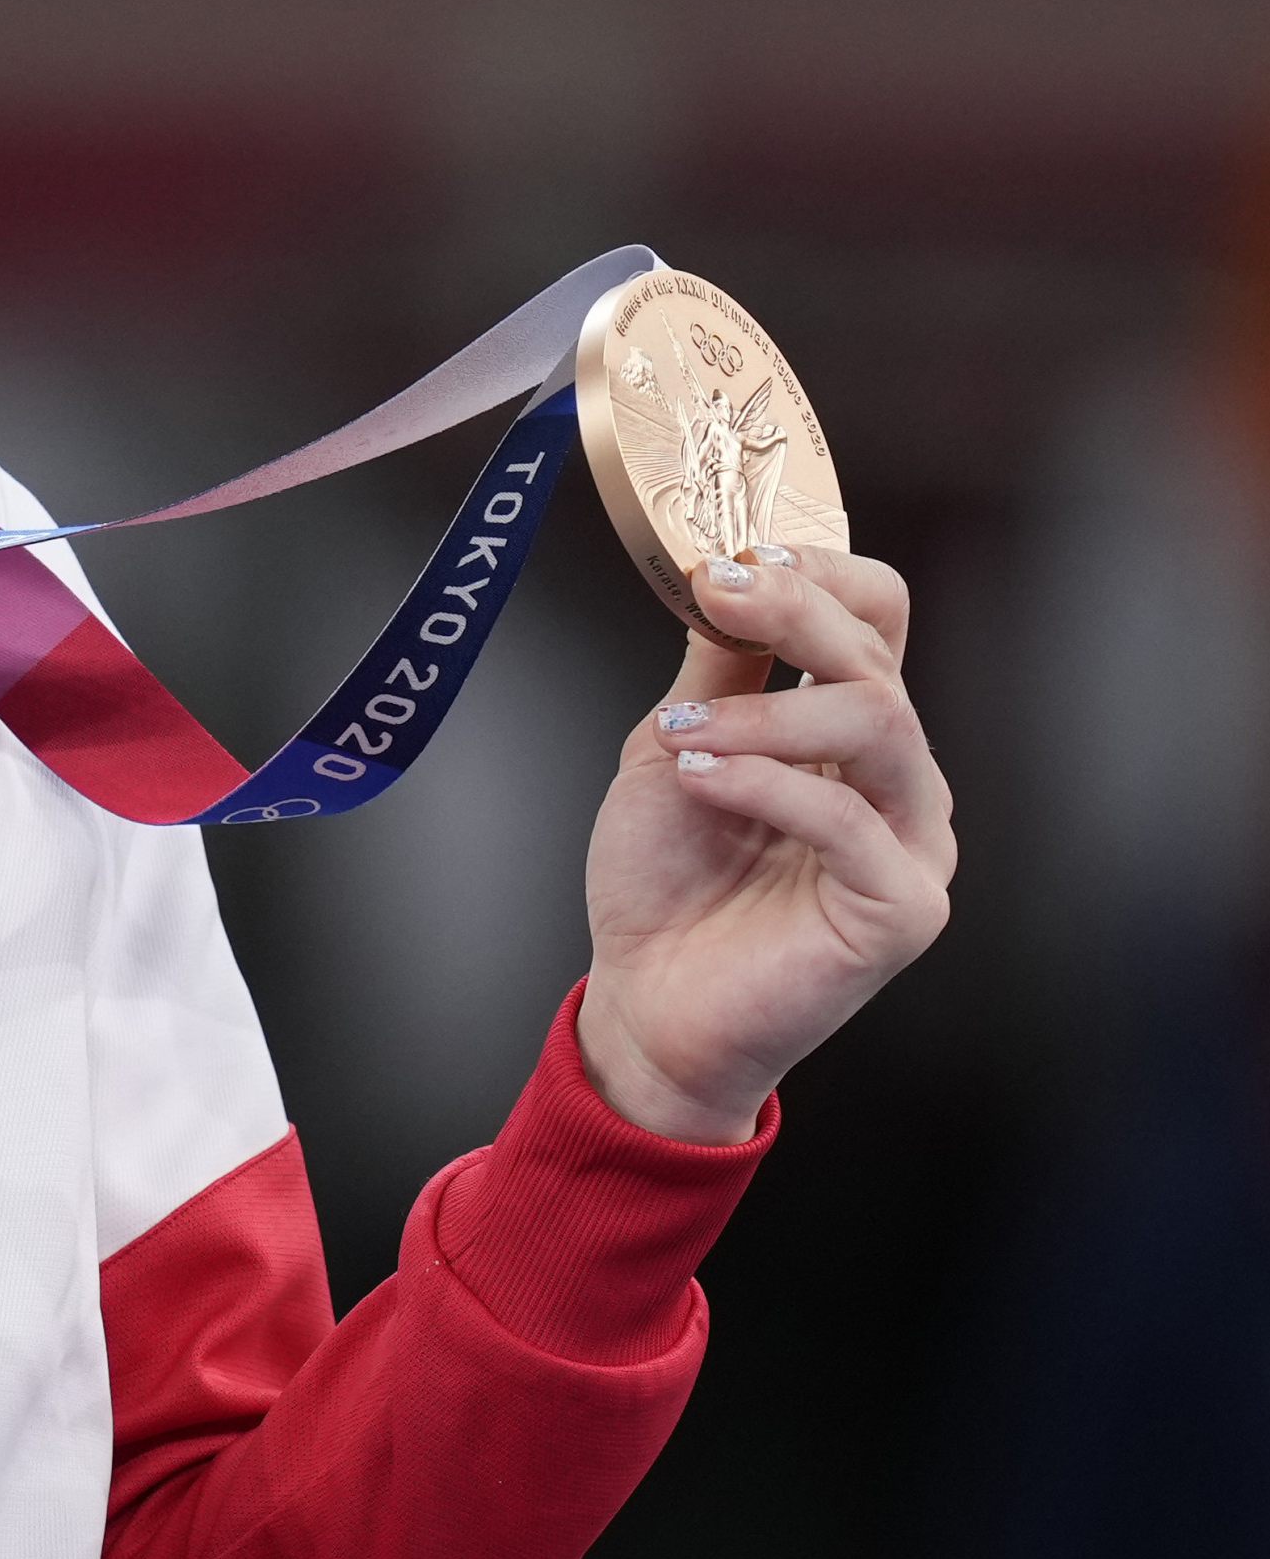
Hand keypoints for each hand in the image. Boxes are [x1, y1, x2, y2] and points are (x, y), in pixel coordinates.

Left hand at [577, 545, 953, 1144]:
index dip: (819, 571)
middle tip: (716, 594)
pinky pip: (852, 820)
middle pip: (881, 660)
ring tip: (684, 737)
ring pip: (881, 725)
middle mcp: (897, 778)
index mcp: (849, 731)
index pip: (879, 617)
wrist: (648, 1000)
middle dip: (796, 611)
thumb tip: (723, 575)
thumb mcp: (677, 746)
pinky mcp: (902, 907)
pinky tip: (703, 779)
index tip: (731, 558)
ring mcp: (911, 842)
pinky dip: (766, 783)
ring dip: (768, 712)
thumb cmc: (666, 882)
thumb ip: (716, 672)